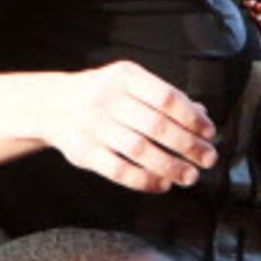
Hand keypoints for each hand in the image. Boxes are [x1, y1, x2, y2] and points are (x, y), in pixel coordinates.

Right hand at [40, 62, 217, 193]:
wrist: (51, 104)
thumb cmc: (103, 94)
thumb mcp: (130, 85)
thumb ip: (165, 98)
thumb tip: (203, 115)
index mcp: (124, 76)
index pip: (166, 97)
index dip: (192, 118)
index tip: (209, 133)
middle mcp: (107, 98)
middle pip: (156, 126)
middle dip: (188, 145)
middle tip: (208, 158)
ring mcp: (93, 125)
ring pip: (140, 151)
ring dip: (171, 167)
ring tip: (190, 176)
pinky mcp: (83, 152)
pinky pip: (119, 171)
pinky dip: (145, 180)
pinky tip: (162, 184)